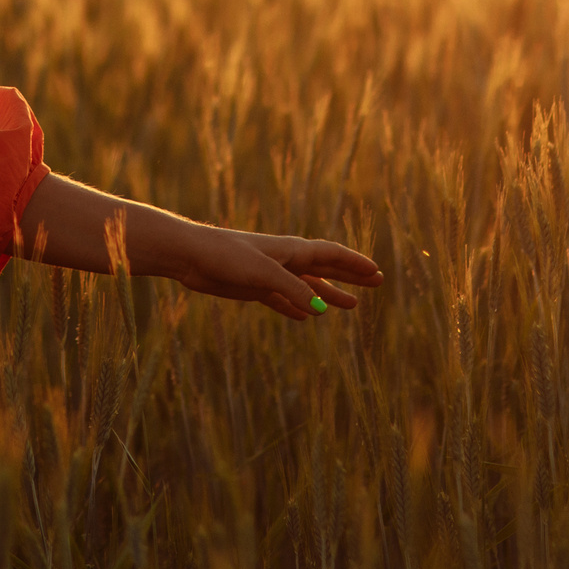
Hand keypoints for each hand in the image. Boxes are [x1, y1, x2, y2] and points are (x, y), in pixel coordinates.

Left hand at [173, 227, 383, 320]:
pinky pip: (284, 300)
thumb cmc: (227, 256)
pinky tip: (307, 318)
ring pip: (309, 286)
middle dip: (351, 276)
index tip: (376, 272)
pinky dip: (299, 308)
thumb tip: (320, 310)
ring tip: (352, 305)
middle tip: (377, 283)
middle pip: (326, 268)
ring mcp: (271, 276)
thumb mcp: (265, 273)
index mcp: (291, 250)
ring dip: (330, 294)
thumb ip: (293, 289)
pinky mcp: (255, 289)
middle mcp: (285, 261)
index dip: (355, 263)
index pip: (332, 254)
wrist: (192, 256)